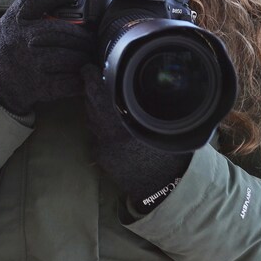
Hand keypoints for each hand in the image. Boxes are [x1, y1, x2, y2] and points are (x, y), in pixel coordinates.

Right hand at [0, 0, 95, 115]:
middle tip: (91, 38)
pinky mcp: (41, 86)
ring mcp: (32, 62)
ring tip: (85, 56)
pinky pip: (73, 80)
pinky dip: (82, 78)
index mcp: (18, 17)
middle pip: (67, 31)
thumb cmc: (11, 44)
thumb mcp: (15, 20)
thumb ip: (40, 8)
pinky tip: (81, 74)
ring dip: (85, 57)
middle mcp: (24, 37)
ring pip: (74, 56)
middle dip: (85, 36)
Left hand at [83, 65, 192, 212]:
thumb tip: (156, 90)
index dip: (91, 81)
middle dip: (90, 90)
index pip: (99, 99)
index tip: (88, 68)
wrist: (164, 192)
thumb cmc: (172, 160)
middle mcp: (108, 140)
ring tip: (101, 93)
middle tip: (91, 74)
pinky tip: (109, 119)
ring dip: (94, 107)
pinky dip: (99, 125)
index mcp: (124, 132)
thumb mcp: (170, 130)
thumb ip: (158, 111)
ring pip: (91, 120)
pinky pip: (96, 134)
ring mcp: (102, 149)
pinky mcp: (101, 157)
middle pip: (91, 107)